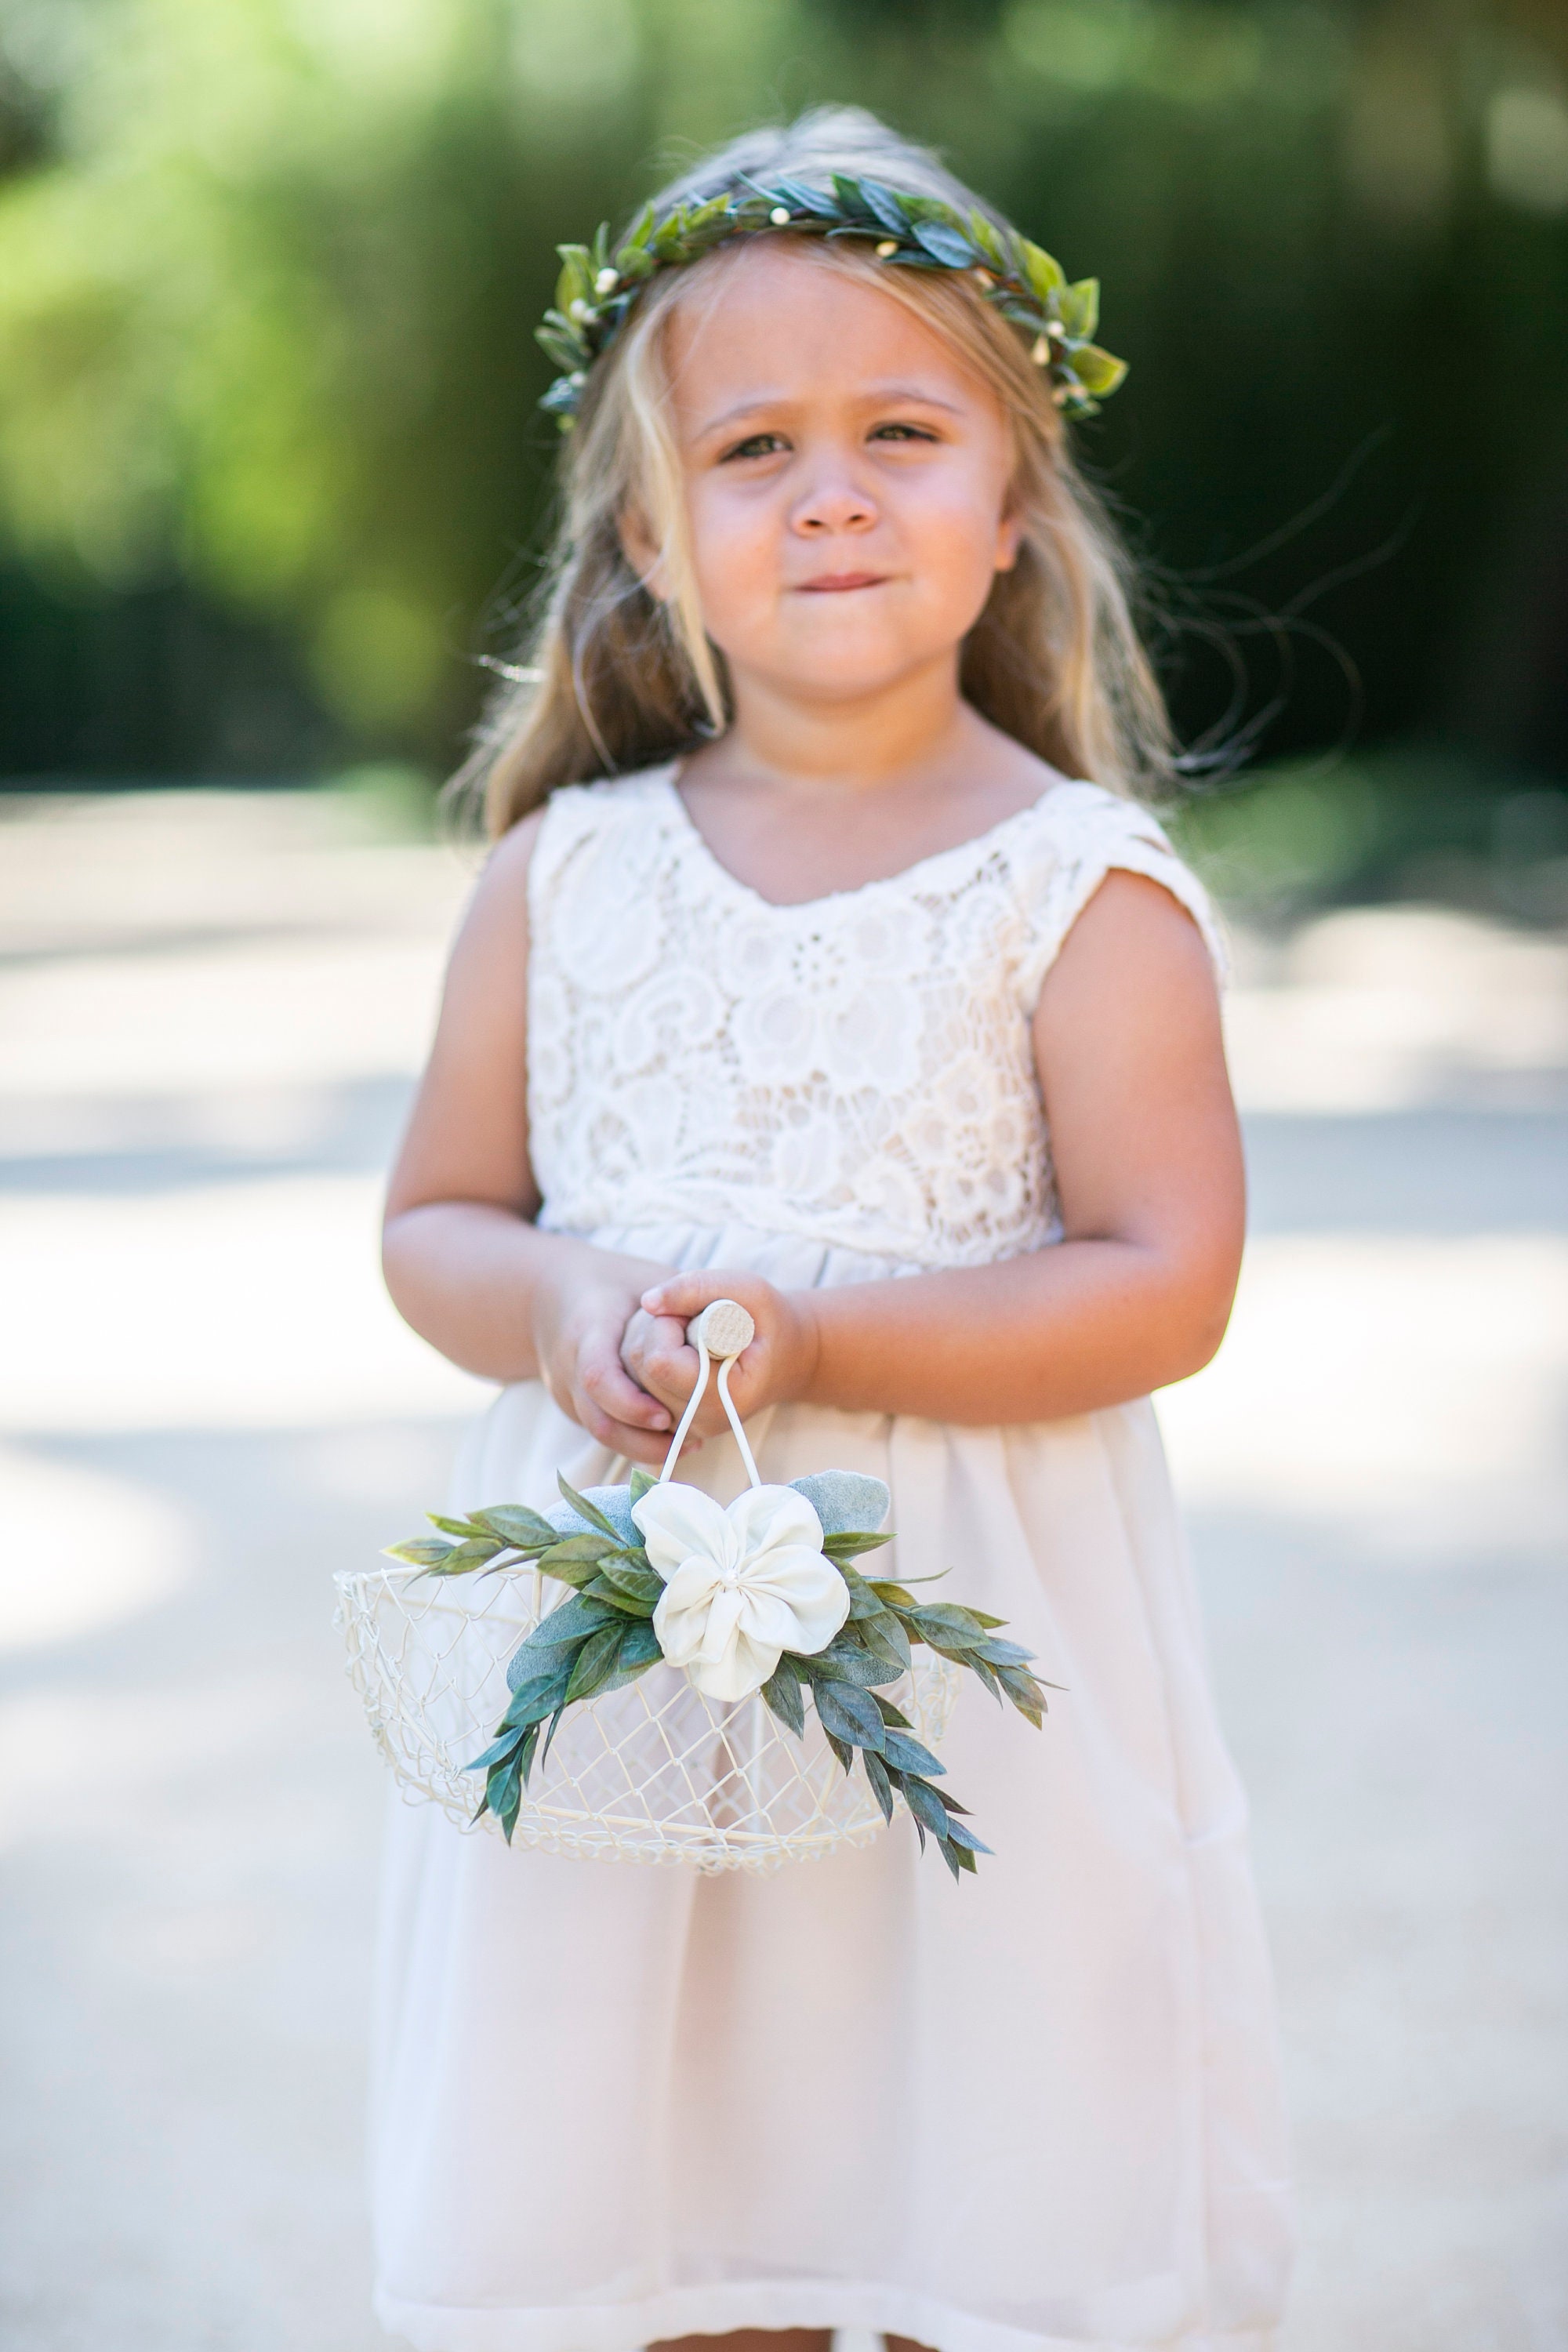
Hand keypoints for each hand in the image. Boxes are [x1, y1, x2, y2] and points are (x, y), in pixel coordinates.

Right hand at [530, 1251, 682, 1465]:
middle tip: (691, 1442)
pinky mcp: (573, 1404)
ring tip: (689, 1445)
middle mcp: (568, 1365)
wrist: (551, 1294)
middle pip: (599, 1419)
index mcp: (587, 1329)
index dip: (630, 1403)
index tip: (666, 1416)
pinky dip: (636, 1440)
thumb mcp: (646, 1279)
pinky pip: (603, 1430)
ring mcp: (566, 1389)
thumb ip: (681, 1299)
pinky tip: (672, 1438)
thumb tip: (723, 1322)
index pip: (598, 1376)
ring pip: (601, 1434)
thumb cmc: (612, 1283)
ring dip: (644, 1447)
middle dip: (643, 1439)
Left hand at [622, 1270, 819, 1440]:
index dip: (669, 1324)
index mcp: (727, 1396)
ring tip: (688, 1333)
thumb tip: (648, 1302)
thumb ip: (697, 1288)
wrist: (787, 1357)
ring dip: (650, 1342)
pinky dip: (647, 1361)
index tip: (696, 1312)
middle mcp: (703, 1422)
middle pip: (641, 1367)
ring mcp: (686, 1428)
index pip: (660, 1360)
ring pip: (632, 1376)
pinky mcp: (672, 1425)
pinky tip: (677, 1351)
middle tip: (692, 1319)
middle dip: (658, 1331)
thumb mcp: (747, 1290)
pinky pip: (636, 1388)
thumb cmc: (768, 1321)